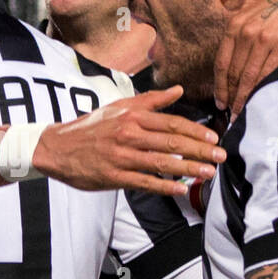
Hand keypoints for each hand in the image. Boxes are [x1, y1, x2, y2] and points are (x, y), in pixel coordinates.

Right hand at [33, 86, 225, 197]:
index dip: (195, 131)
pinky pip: (144, 182)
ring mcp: (122, 157)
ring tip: (208, 173)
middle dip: (199, 150)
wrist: (57, 147)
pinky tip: (180, 189)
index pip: (171, 123)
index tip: (214, 138)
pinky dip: (164, 186)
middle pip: (171, 143)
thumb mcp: (119, 106)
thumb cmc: (90, 127)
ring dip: (188, 169)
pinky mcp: (114, 176)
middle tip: (220, 157)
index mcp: (132, 116)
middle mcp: (129, 135)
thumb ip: (151, 100)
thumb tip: (179, 90)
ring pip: (161, 163)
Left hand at [218, 0, 277, 117]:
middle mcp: (246, 32)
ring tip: (242, 111)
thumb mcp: (248, 18)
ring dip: (244, 97)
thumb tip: (224, 72)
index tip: (219, 102)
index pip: (221, 63)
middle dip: (231, 95)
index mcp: (233, 26)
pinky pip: (266, 73)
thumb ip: (235, 39)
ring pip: (249, 76)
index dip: (219, 86)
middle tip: (231, 112)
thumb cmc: (274, 14)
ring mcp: (263, 39)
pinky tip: (258, 98)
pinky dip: (260, 89)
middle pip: (234, 72)